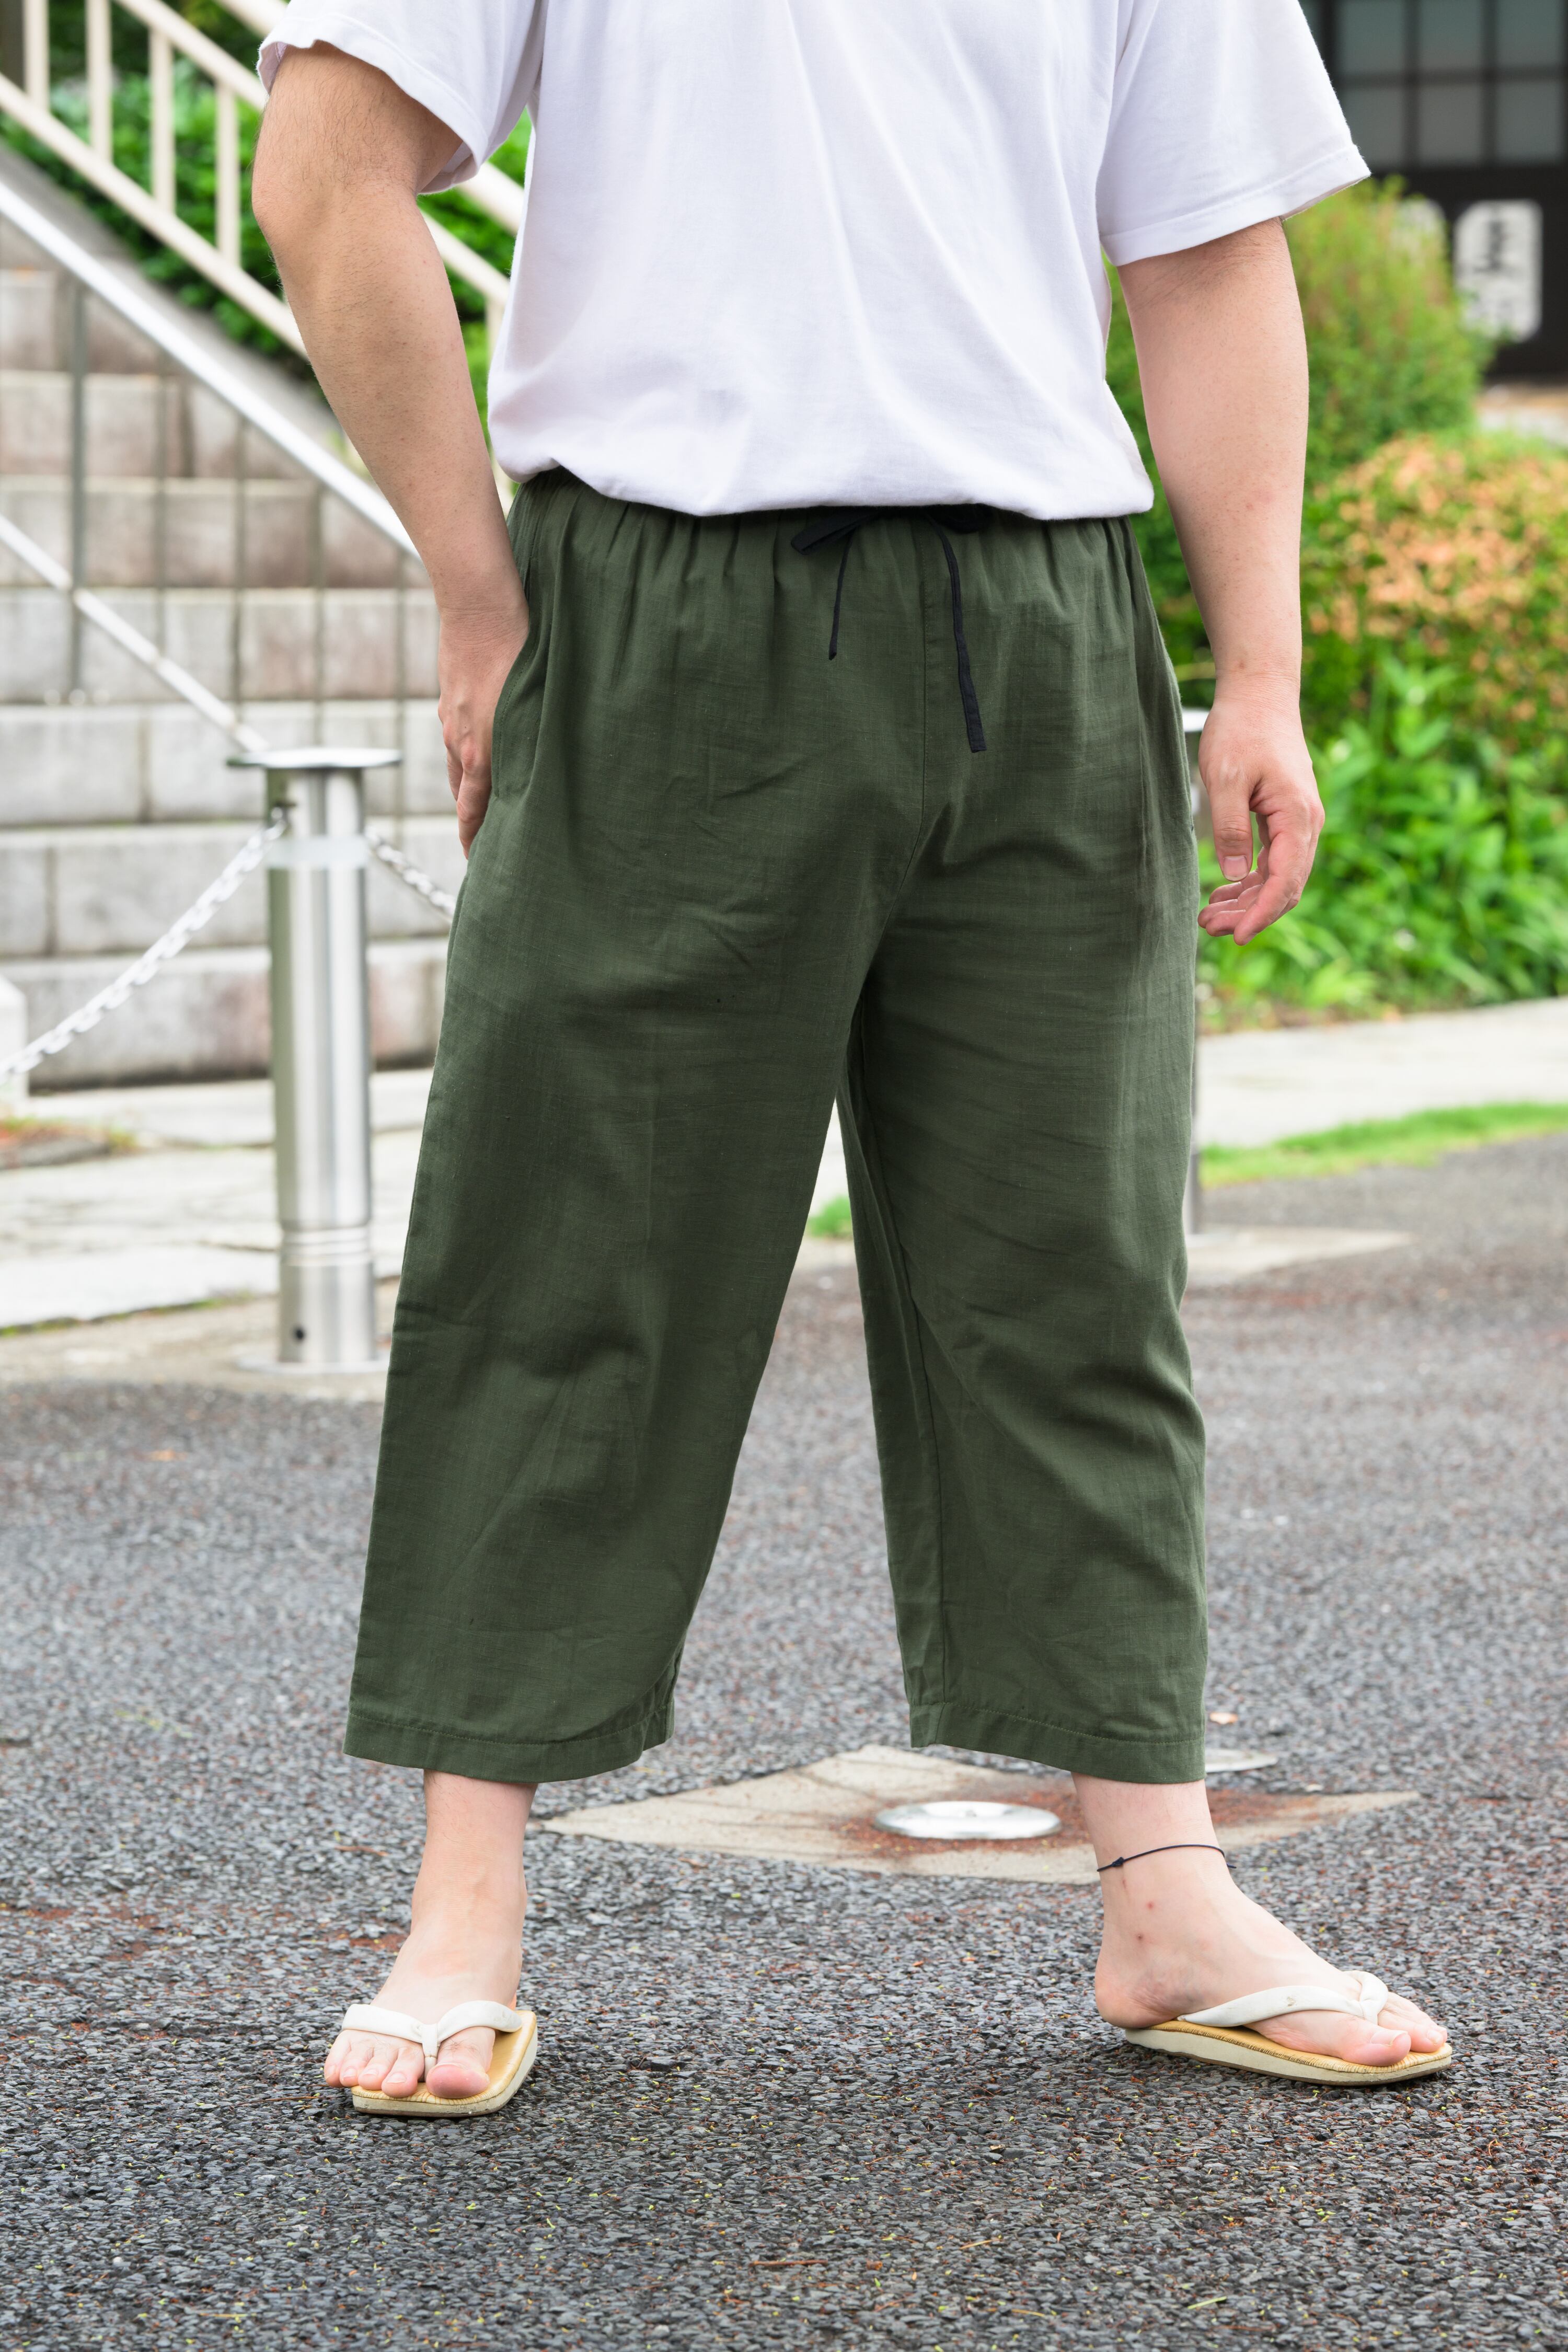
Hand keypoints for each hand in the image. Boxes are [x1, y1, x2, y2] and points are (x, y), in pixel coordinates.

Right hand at [437, 591, 529, 855]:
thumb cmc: (520, 649)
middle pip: (463, 795)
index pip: (472, 813)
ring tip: (485, 803)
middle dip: (473, 820)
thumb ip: (538, 745)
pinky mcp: (450, 697)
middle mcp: (460, 741)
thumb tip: (551, 773)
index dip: (474, 841)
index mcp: (481, 754)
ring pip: (459, 765)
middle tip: (486, 841)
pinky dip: (468, 752)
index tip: (480, 864)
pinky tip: (482, 746)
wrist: (480, 603)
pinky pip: (456, 736)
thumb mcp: (539, 707)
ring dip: (470, 787)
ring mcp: (451, 718)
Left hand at [1196, 686, 1322, 946]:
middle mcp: (1305, 823)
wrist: (1259, 693)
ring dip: (1246, 901)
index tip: (1236, 936)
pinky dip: (1248, 880)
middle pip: (1284, 886)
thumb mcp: (1226, 779)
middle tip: (1209, 928)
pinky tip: (1221, 891)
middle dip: (1249, 914)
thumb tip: (1233, 876)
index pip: (1286, 880)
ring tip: (1208, 916)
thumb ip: (1230, 828)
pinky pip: (1272, 861)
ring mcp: (1298, 822)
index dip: (1262, 913)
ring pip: (1277, 877)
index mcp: (1297, 815)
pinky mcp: (1284, 818)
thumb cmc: (1242, 730)